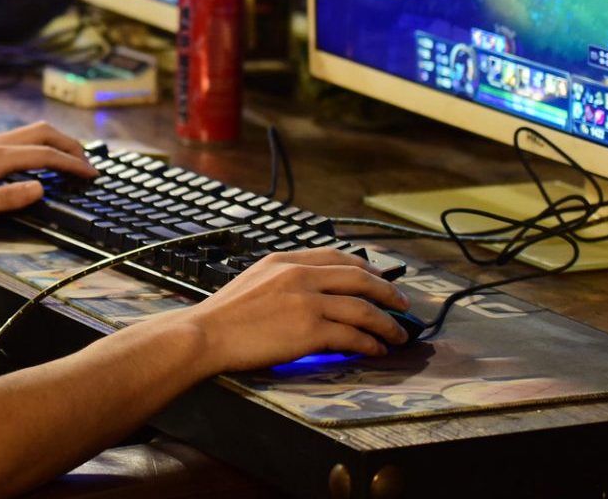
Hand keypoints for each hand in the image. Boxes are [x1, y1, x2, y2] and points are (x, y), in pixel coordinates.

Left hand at [0, 121, 96, 228]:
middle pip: (42, 133)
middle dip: (69, 145)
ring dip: (55, 141)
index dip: (72, 164)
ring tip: (70, 159)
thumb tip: (42, 188)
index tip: (91, 174)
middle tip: (88, 163)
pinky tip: (39, 158)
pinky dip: (39, 143)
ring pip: (30, 131)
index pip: (45, 155)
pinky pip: (19, 137)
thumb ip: (9, 198)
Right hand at [185, 249, 410, 371]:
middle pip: (359, 278)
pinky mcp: (310, 330)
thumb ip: (283, 280)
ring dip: (386, 323)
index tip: (379, 277)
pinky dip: (370, 343)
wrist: (205, 334)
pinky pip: (352, 336)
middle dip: (387, 291)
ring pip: (362, 309)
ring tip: (398, 334)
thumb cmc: (222, 316)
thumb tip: (311, 294)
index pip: (336, 256)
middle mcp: (299, 275)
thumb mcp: (253, 281)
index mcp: (284, 260)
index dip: (365, 268)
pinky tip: (376, 349)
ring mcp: (307, 302)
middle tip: (403, 303)